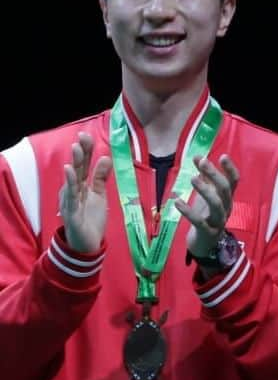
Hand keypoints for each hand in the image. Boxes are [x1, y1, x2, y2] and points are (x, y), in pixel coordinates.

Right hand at [59, 132, 112, 252]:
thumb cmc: (90, 218)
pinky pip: (71, 197)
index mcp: (81, 186)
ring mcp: (70, 201)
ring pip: (72, 180)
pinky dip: (70, 184)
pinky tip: (69, 171)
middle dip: (80, 153)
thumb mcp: (99, 195)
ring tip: (76, 148)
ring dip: (75, 164)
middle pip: (77, 169)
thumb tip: (106, 157)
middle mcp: (73, 190)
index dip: (85, 151)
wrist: (87, 244)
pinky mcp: (71, 212)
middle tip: (82, 137)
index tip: (86, 135)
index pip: (83, 165)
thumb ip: (101, 177)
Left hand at [176, 154, 239, 257]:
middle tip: (202, 162)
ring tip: (192, 178)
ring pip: (216, 204)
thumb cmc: (205, 216)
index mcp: (227, 198)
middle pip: (225, 190)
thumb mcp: (206, 196)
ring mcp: (218, 221)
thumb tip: (198, 157)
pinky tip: (176, 201)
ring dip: (204, 190)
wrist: (204, 244)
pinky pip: (199, 221)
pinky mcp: (207, 232)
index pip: (234, 182)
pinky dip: (187, 211)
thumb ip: (204, 177)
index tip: (223, 156)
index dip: (230, 169)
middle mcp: (226, 208)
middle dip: (215, 174)